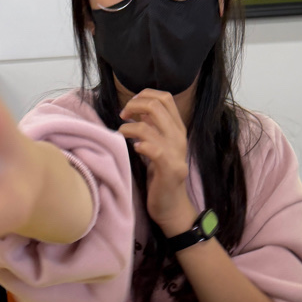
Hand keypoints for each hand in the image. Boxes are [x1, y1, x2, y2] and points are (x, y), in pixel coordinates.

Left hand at [118, 90, 196, 236]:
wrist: (171, 205)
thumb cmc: (160, 176)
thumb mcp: (158, 145)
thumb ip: (153, 126)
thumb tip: (139, 108)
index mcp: (177, 129)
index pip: (164, 97)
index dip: (144, 95)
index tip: (130, 108)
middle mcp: (179, 137)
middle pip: (156, 105)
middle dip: (133, 106)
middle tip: (122, 116)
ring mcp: (175, 153)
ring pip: (148, 125)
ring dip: (129, 127)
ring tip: (122, 134)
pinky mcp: (169, 168)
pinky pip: (152, 148)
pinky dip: (139, 144)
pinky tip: (134, 150)